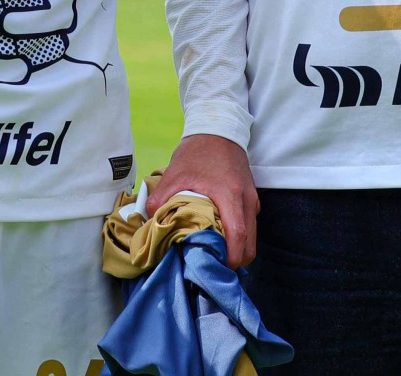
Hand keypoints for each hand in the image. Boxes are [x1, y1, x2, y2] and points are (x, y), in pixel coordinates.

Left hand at [150, 133, 258, 268]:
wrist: (218, 129)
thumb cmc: (198, 152)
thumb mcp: (175, 174)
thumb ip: (160, 199)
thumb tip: (149, 223)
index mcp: (230, 196)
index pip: (239, 235)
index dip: (232, 257)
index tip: (220, 270)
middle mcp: (246, 200)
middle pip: (250, 242)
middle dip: (237, 260)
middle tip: (216, 269)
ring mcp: (251, 198)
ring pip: (252, 234)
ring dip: (239, 248)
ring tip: (217, 255)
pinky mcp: (250, 196)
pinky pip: (249, 223)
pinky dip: (240, 235)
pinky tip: (221, 236)